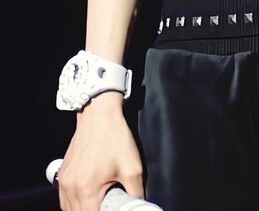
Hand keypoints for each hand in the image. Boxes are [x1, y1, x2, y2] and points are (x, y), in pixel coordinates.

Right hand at [57, 93, 143, 210]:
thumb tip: (139, 206)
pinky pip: (64, 199)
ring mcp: (63, 181)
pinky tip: (87, 200)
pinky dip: (74, 204)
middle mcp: (70, 188)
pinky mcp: (62, 174)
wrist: (99, 112)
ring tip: (98, 205)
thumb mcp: (132, 167)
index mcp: (86, 190)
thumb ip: (136, 193)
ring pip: (68, 209)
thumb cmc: (114, 136)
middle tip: (107, 207)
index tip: (111, 210)